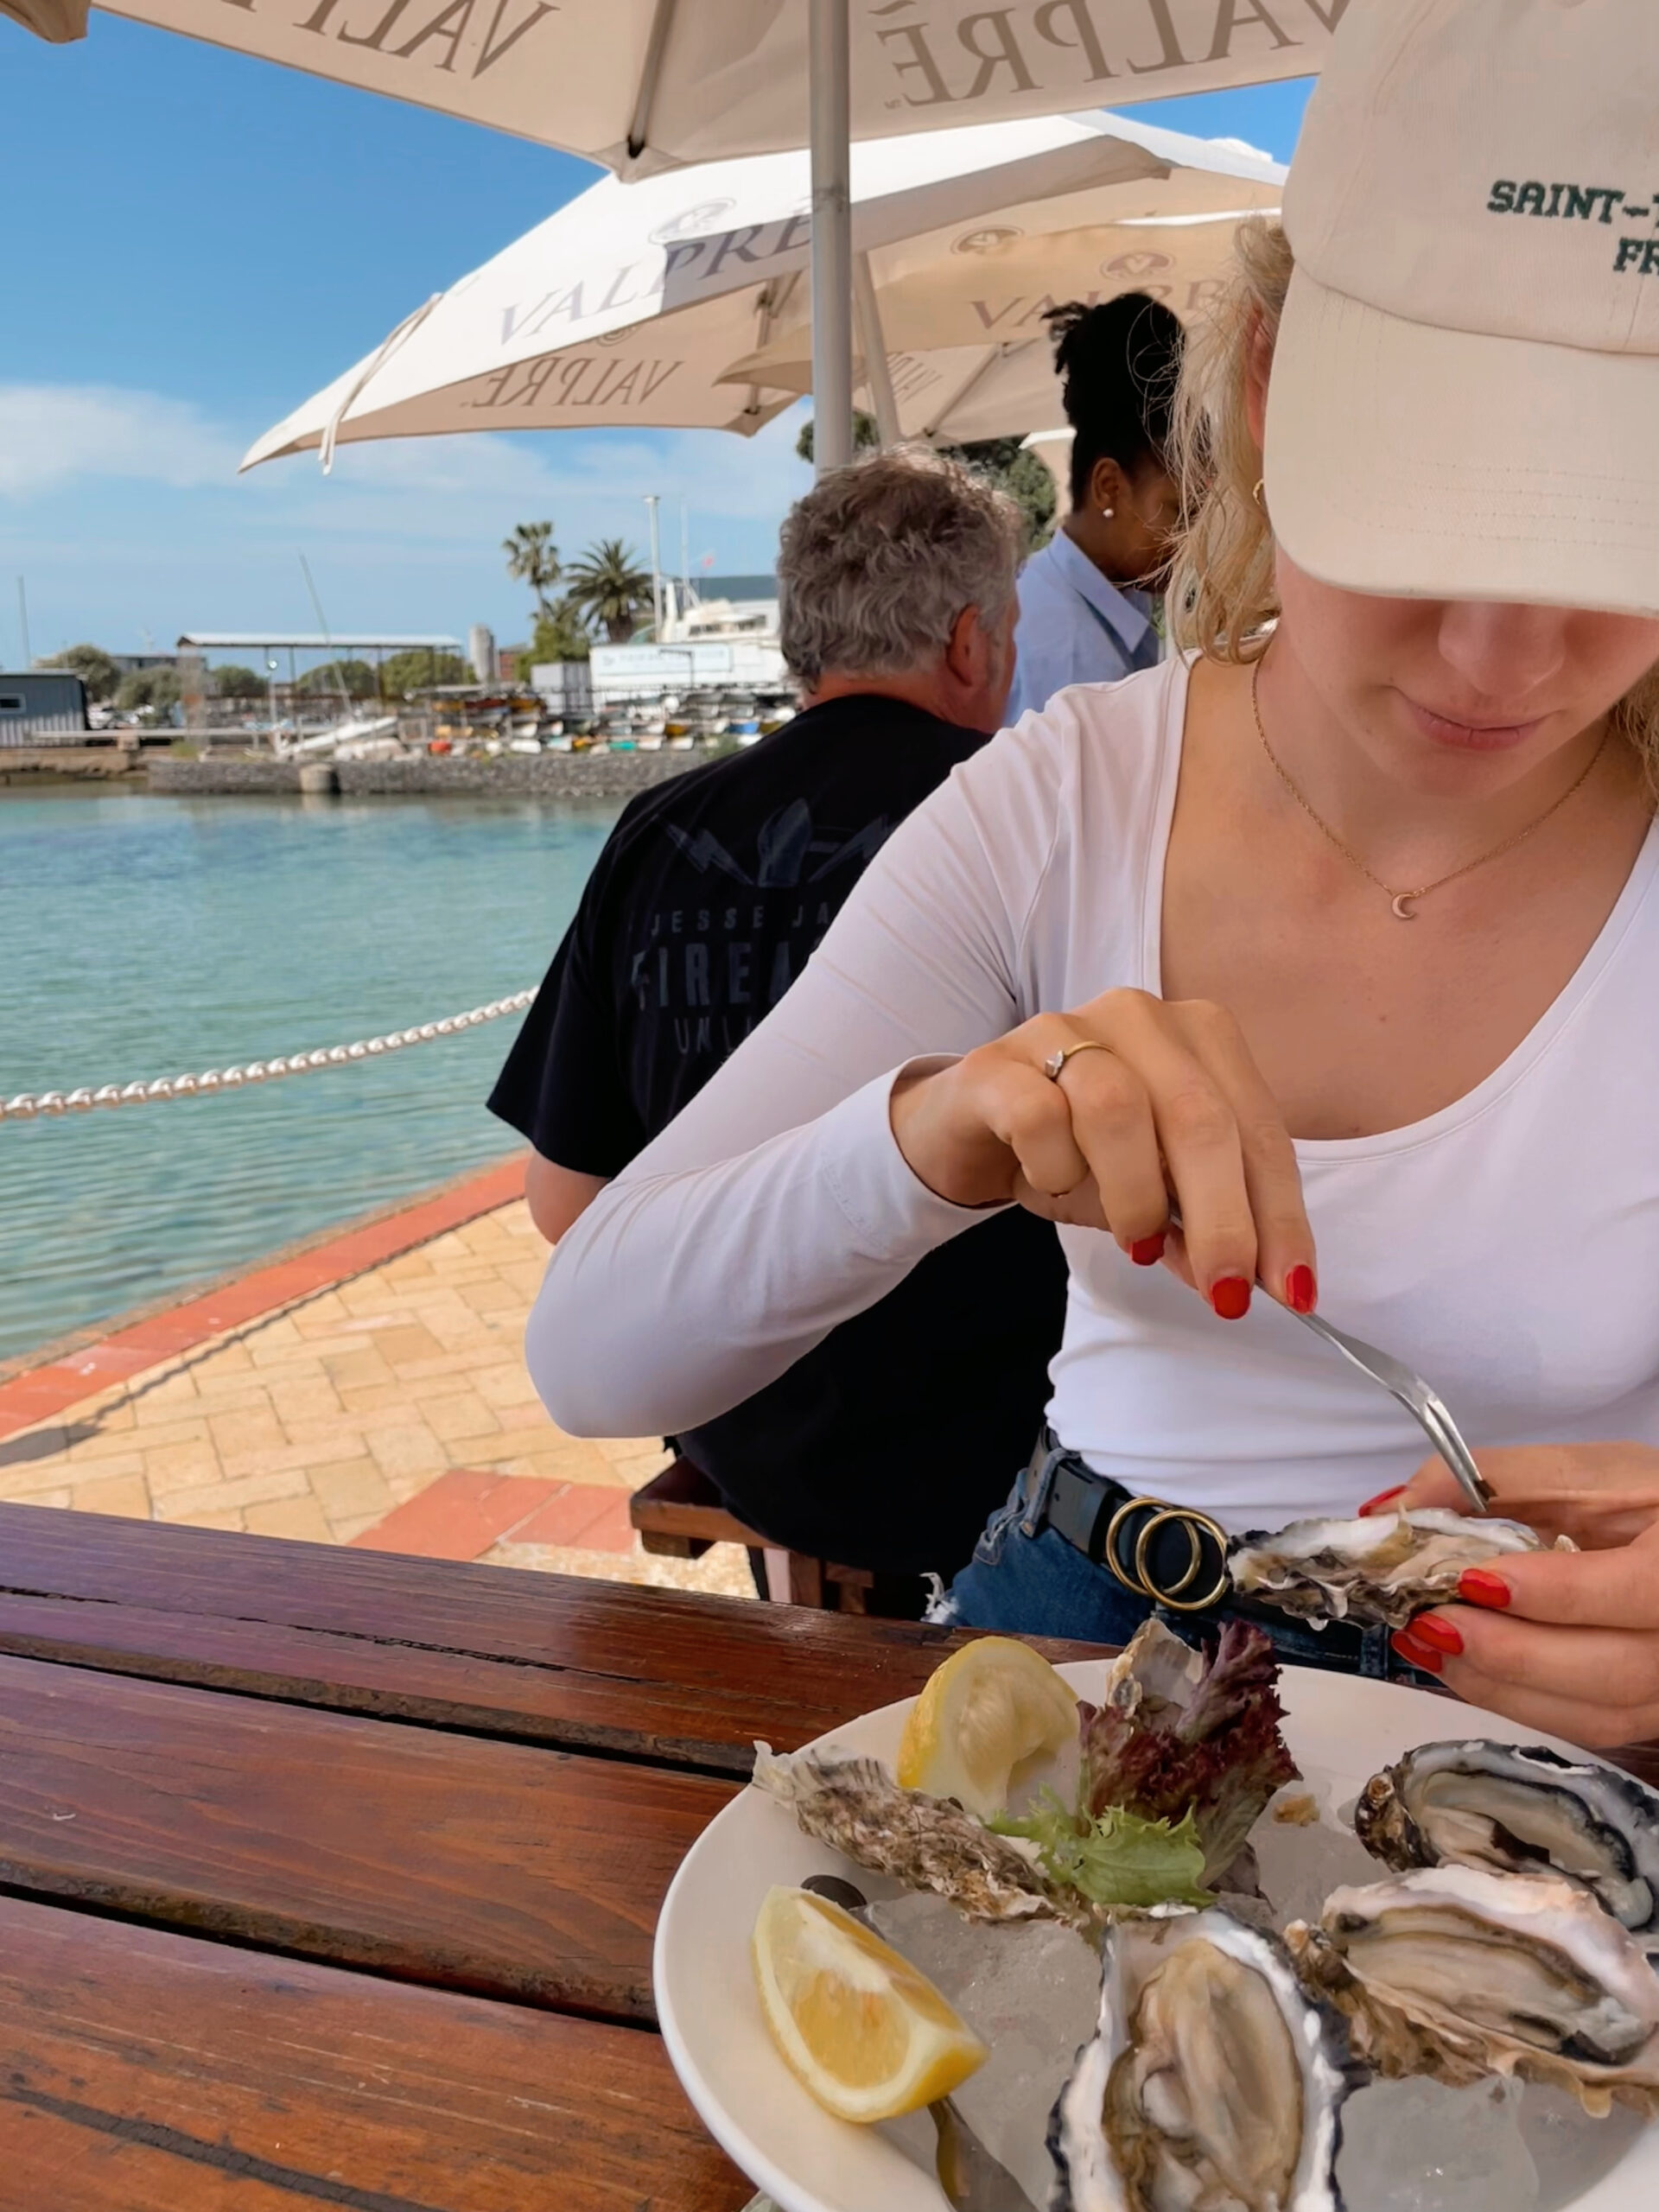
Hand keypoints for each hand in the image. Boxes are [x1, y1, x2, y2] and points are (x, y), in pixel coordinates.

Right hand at [887, 988, 1315, 1317]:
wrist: (967, 1130)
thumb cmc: (1076, 1153)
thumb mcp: (1153, 1192)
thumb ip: (1200, 1225)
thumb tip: (1243, 1279)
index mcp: (1200, 1037)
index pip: (1260, 1131)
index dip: (1281, 1214)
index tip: (1292, 1288)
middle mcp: (1140, 1017)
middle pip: (1200, 1118)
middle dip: (1222, 1219)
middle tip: (1223, 1292)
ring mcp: (1065, 1029)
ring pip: (1119, 1110)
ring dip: (1137, 1196)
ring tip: (1136, 1241)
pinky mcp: (997, 1062)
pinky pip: (1039, 1118)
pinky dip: (1057, 1168)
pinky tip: (1053, 1182)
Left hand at [1383, 1444, 1658, 1748]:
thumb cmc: (1641, 1499)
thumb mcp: (1583, 1473)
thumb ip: (1492, 1481)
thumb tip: (1392, 1507)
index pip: (1636, 1591)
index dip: (1554, 1594)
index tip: (1472, 1579)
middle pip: (1613, 1671)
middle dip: (1509, 1652)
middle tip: (1429, 1621)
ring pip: (1595, 1714)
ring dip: (1499, 1685)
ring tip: (1428, 1642)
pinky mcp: (1646, 1710)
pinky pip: (1583, 1725)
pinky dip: (1515, 1700)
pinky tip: (1460, 1665)